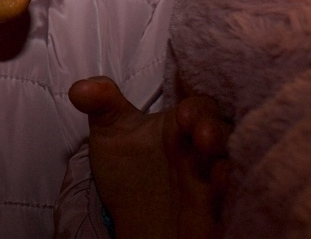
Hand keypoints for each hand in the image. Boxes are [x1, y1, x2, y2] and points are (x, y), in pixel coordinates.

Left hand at [68, 76, 229, 238]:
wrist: (138, 223)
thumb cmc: (130, 173)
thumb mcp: (111, 133)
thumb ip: (99, 104)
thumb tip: (78, 89)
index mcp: (183, 123)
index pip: (199, 104)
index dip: (196, 104)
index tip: (182, 109)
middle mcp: (202, 147)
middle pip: (220, 127)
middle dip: (211, 125)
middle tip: (197, 130)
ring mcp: (212, 175)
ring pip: (231, 157)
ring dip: (224, 153)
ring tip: (209, 151)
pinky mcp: (217, 205)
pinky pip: (232, 194)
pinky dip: (228, 188)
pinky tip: (219, 181)